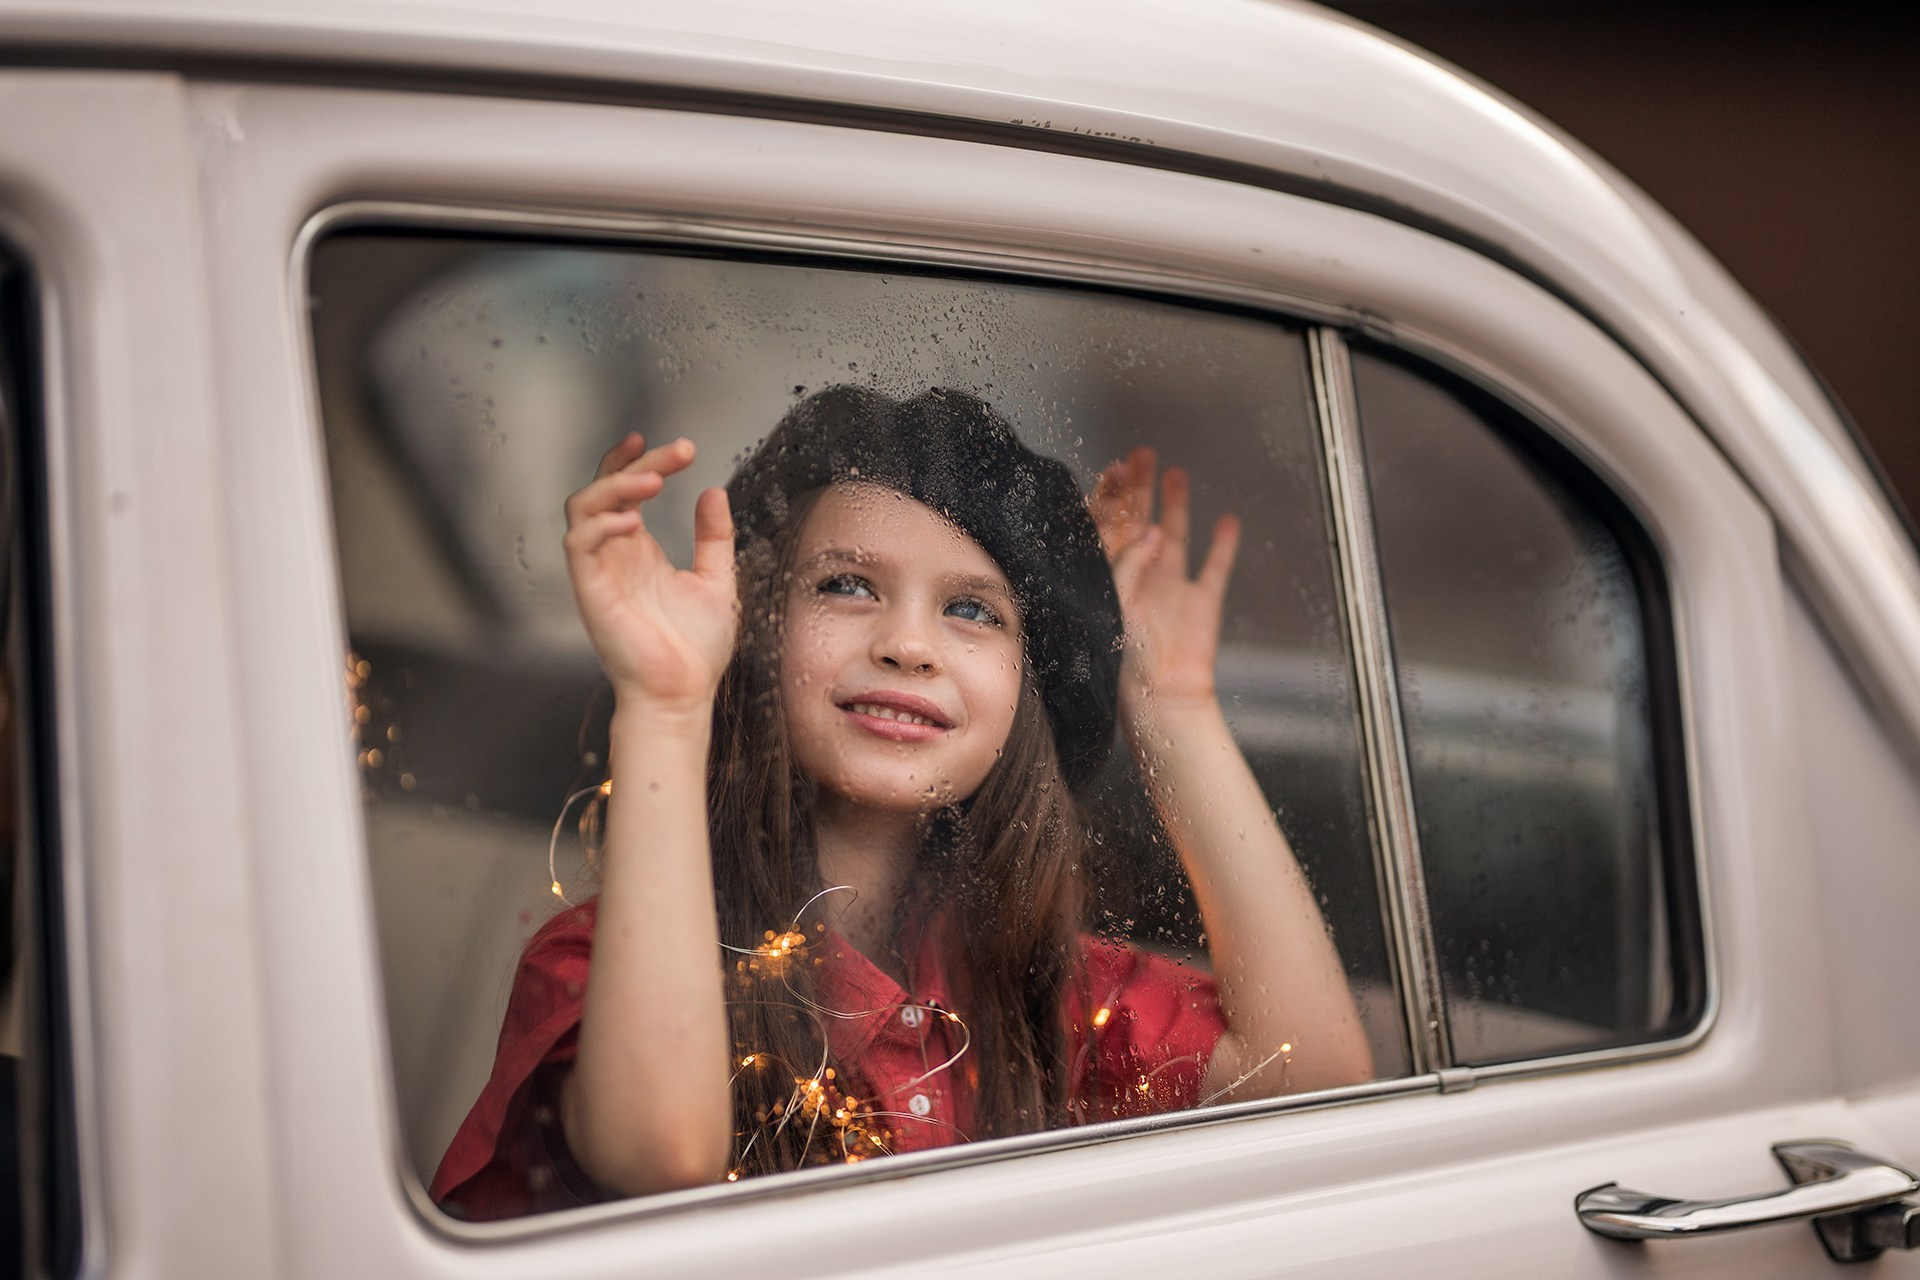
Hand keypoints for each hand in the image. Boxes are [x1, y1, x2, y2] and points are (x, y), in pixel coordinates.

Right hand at [563, 433, 737, 713]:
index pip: (626, 491)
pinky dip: (599, 523)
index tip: (676, 447)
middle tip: (676, 453)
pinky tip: (631, 521)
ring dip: (614, 486)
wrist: (682, 694)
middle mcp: (616, 555)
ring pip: (583, 507)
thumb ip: (713, 536)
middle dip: (637, 464)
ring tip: (652, 482)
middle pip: (606, 489)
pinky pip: (579, 544)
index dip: (640, 462)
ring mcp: (600, 570)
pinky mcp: (591, 590)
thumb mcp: (716, 580)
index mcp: (640, 551)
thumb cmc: (695, 650)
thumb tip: (713, 492)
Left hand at [1089, 447, 1239, 718]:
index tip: (1113, 467)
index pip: (1104, 527)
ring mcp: (1171, 590)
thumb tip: (1149, 529)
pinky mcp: (1202, 604)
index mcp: (1107, 577)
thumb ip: (1127, 563)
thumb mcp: (1112, 603)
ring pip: (1174, 535)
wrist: (1161, 699)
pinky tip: (1228, 521)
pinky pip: (1215, 568)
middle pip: (1137, 521)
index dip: (1108, 496)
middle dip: (1139, 487)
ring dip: (1175, 504)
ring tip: (1176, 471)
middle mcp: (1138, 578)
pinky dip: (1224, 546)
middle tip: (1141, 453)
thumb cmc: (1124, 660)